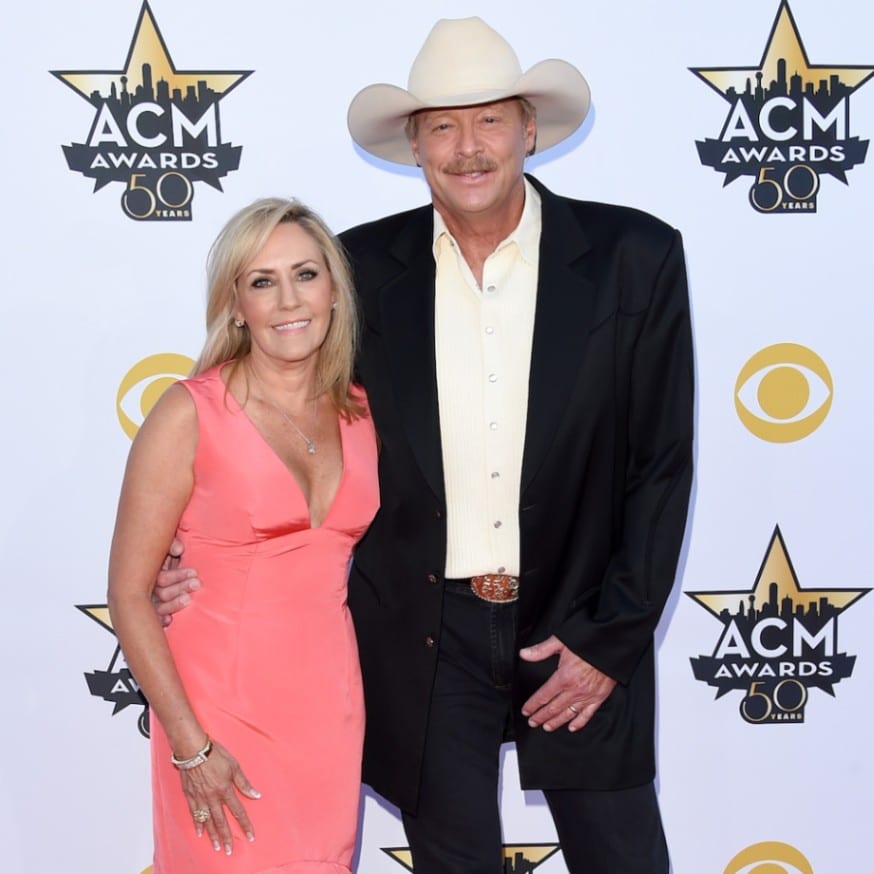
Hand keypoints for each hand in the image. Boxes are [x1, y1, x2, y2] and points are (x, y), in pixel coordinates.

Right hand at [152, 538, 200, 625]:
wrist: (166, 562)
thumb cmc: (170, 554)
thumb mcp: (171, 546)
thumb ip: (172, 545)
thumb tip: (178, 549)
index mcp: (152, 571)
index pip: (162, 577)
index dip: (178, 575)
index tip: (194, 573)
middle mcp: (148, 586)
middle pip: (161, 592)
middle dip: (180, 587)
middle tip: (196, 584)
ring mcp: (150, 600)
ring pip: (159, 606)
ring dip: (173, 604)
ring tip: (188, 599)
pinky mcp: (154, 612)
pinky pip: (156, 619)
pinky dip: (161, 620)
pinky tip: (168, 620)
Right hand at [180, 739, 260, 854]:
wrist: (193, 749)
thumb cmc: (215, 754)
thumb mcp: (234, 765)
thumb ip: (244, 783)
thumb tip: (256, 795)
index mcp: (225, 790)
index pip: (238, 811)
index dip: (245, 824)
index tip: (250, 836)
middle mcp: (213, 798)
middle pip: (221, 821)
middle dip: (227, 837)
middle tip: (229, 850)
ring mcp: (200, 798)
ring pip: (208, 821)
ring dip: (213, 835)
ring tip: (217, 846)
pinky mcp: (190, 796)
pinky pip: (194, 814)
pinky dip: (197, 824)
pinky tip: (200, 833)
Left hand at [519, 635, 616, 731]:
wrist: (612, 645)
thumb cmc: (588, 642)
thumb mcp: (561, 641)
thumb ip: (541, 650)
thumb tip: (524, 654)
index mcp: (563, 677)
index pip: (543, 696)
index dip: (532, 705)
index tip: (526, 710)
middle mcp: (574, 690)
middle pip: (553, 708)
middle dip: (541, 716)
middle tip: (532, 722)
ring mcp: (587, 695)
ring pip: (568, 714)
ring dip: (556, 722)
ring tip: (546, 727)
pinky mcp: (599, 697)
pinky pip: (587, 714)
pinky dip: (579, 722)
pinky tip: (572, 727)